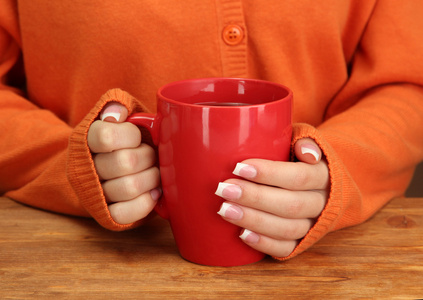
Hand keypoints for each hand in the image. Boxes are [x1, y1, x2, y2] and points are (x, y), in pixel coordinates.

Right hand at [87, 102, 160, 223]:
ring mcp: (96, 193)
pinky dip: (145, 202)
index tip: (138, 135)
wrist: (112, 163)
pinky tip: (154, 192)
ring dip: (151, 178)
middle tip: (153, 155)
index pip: (106, 136)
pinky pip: (125, 213)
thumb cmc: (125, 137)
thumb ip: (119, 106)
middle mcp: (87, 168)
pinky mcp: (108, 214)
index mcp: (87, 140)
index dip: (130, 135)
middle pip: (124, 162)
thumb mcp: (120, 114)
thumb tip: (115, 115)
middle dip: (148, 157)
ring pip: (128, 188)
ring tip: (155, 172)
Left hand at [215, 138, 328, 256]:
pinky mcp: (302, 242)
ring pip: (288, 229)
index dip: (269, 173)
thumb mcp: (302, 141)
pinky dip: (264, 243)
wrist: (320, 185)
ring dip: (254, 220)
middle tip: (223, 189)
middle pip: (291, 205)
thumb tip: (307, 153)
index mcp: (323, 176)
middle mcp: (322, 203)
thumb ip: (303, 140)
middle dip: (254, 198)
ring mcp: (313, 225)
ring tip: (225, 210)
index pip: (300, 176)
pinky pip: (286, 248)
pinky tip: (242, 234)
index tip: (239, 167)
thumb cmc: (298, 159)